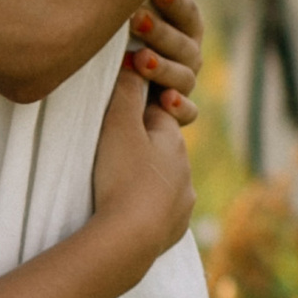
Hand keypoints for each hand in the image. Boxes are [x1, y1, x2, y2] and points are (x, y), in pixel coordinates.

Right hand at [91, 57, 195, 261]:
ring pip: (164, 181)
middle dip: (143, 147)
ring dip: (146, 180)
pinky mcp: (174, 230)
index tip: (117, 114)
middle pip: (162, 148)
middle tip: (111, 153)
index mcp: (173, 140)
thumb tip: (135, 57)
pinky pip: (162, 212)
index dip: (136, 110)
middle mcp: (185, 170)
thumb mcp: (118, 125)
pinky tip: (130, 212)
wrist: (131, 239)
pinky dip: (148, 209)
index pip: (158, 112)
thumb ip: (125, 91)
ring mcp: (183, 202)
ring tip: (119, 186)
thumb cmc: (123, 177)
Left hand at [126, 0, 201, 127]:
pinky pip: (187, 114)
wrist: (107, 88)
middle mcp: (188, 57)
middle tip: (135, 19)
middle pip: (185, 45)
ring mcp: (182, 86)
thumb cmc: (121, 37)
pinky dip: (178, 107)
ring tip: (139, 59)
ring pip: (185, 77)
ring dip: (163, 67)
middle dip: (160, 32)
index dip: (176, 2)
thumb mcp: (129, 8)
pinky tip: (163, 99)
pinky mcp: (174, 113)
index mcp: (183, 30)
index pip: (189, 15)